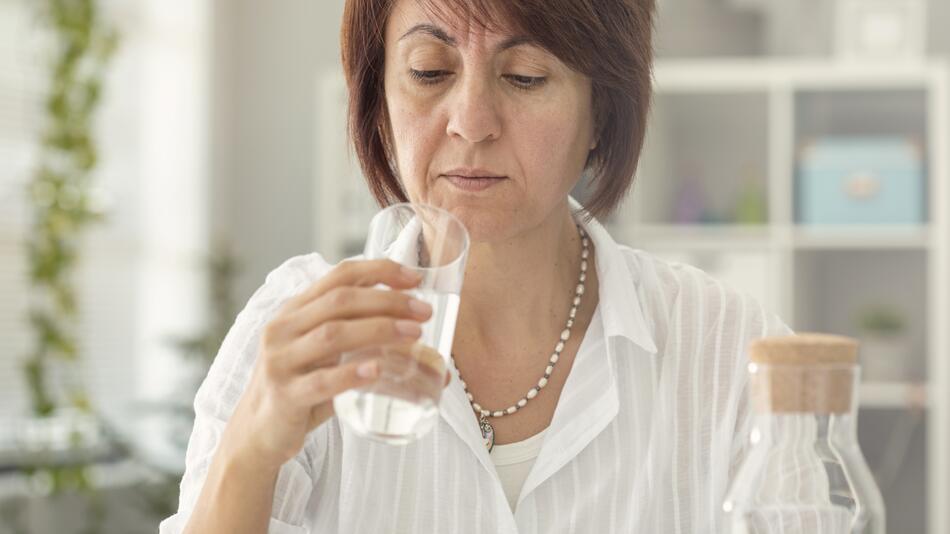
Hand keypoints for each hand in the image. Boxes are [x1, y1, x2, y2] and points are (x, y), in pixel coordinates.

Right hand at [226, 259, 436, 465]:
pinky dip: (351, 374)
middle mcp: (284, 329)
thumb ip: (362, 343)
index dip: (379, 270)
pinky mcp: (284, 396)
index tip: (415, 278)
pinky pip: (321, 381)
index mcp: (296, 310)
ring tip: (414, 334)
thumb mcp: (325, 355)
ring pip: (332, 335)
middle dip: (387, 301)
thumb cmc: (301, 389)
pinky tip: (377, 370)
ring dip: (378, 330)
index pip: (339, 275)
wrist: (257, 433)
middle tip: (424, 312)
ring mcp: (281, 362)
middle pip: (340, 300)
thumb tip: (430, 353)